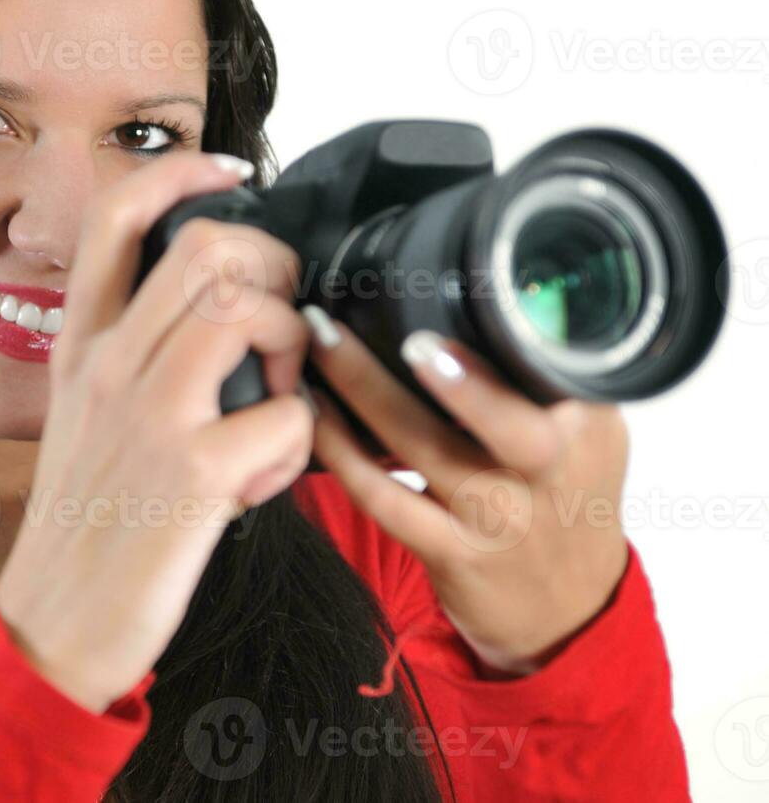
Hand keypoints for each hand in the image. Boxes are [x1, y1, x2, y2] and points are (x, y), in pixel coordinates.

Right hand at [0, 152, 314, 712]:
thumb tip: (217, 309)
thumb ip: (135, 355)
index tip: (232, 170)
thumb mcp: (85, 416)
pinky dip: (297, 438)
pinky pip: (284, 415)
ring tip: (280, 391)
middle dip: (273, 265)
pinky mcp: (192, 474)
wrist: (57, 618)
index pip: (116, 215)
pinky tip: (269, 470)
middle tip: (282, 315)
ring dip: (292, 343)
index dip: (181, 172)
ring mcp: (149, 415)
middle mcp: (109, 366)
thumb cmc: (87, 518)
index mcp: (82, 345)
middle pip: (206, 246)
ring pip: (247, 309)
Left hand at [302, 306, 630, 675]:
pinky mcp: (451, 552)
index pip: (552, 370)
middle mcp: (548, 471)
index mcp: (585, 424)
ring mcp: (498, 518)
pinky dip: (341, 452)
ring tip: (320, 345)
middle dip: (447, 373)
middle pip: (503, 419)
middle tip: (394, 329)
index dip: (503, 331)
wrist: (566, 608)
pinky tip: (314, 415)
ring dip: (362, 392)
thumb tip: (487, 292)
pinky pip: (382, 497)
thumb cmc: (562, 498)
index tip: (453, 292)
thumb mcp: (584, 431)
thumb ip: (543, 371)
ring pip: (423, 448)